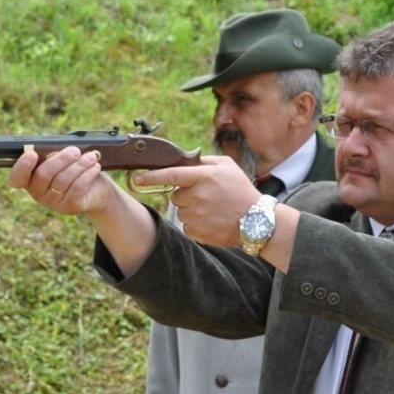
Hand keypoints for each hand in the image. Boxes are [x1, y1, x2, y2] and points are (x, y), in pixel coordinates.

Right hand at [8, 146, 111, 215]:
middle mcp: (37, 192)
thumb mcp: (63, 160)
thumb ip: (55, 154)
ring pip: (63, 181)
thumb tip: (57, 148)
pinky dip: (87, 174)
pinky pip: (77, 188)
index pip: (17, 178)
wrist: (96, 190)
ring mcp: (52, 202)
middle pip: (43, 175)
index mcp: (30, 178)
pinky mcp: (68, 207)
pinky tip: (95, 167)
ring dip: (79, 166)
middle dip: (60, 160)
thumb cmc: (75, 169)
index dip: (22, 167)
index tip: (32, 154)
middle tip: (75, 151)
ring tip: (91, 157)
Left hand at [135, 155, 261, 246]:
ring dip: (191, 210)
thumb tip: (186, 161)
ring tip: (211, 210)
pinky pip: (186, 226)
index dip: (151, 176)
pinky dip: (195, 224)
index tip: (136, 178)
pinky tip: (211, 221)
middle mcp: (197, 196)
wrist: (256, 221)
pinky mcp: (197, 232)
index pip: (171, 175)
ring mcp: (197, 216)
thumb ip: (205, 160)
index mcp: (203, 177)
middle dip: (185, 195)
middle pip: (175, 196)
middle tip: (205, 197)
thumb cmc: (241, 190)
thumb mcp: (227, 166)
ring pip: (180, 212)